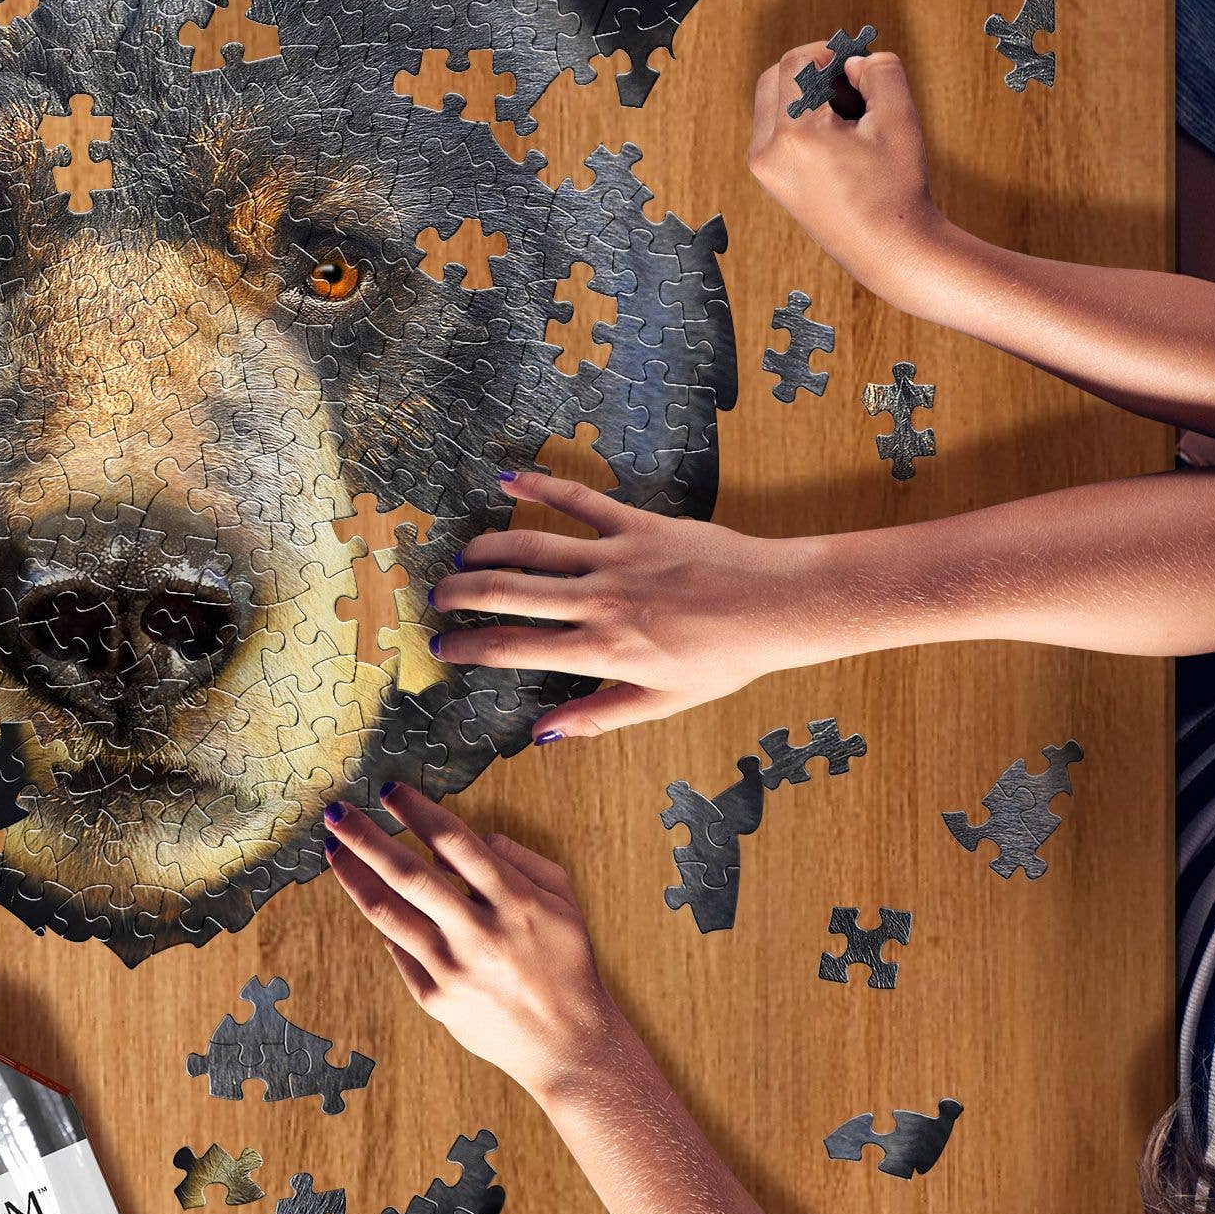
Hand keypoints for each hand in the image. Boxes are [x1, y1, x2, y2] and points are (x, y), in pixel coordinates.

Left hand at [323, 785, 628, 1096]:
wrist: (567, 1045)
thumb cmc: (565, 962)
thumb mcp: (560, 897)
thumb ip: (516, 858)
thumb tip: (455, 844)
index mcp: (515, 901)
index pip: (454, 841)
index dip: (417, 810)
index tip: (389, 790)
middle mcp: (479, 934)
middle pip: (408, 874)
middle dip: (366, 837)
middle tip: (337, 812)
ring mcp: (453, 970)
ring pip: (389, 913)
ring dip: (355, 876)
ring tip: (334, 850)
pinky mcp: (435, 999)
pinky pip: (401, 951)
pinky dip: (388, 923)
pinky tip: (374, 901)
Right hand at [428, 470, 847, 736]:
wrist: (778, 605)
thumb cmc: (725, 659)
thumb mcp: (662, 702)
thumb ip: (597, 716)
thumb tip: (541, 734)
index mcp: (602, 652)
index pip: (513, 648)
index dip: (468, 648)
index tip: (442, 649)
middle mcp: (599, 603)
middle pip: (508, 592)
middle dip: (462, 595)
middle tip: (436, 598)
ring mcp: (616, 558)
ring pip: (531, 546)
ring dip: (487, 548)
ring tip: (461, 556)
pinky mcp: (637, 524)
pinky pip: (578, 500)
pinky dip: (538, 486)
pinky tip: (505, 479)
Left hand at [746, 37, 942, 285]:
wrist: (889, 249)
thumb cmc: (896, 189)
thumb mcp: (898, 119)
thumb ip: (880, 72)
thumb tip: (852, 62)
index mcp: (795, 135)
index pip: (795, 63)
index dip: (827, 51)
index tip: (855, 59)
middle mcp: (768, 151)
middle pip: (776, 78)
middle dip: (813, 70)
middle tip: (853, 84)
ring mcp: (764, 168)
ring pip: (773, 102)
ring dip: (805, 94)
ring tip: (850, 115)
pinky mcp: (770, 179)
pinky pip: (775, 128)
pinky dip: (800, 118)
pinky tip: (839, 136)